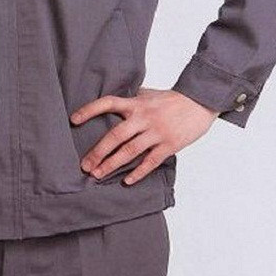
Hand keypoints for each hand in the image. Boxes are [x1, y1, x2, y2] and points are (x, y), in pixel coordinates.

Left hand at [69, 88, 218, 184]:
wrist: (201, 101)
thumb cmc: (172, 99)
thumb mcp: (148, 94)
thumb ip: (131, 100)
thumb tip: (111, 104)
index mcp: (136, 103)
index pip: (108, 103)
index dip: (90, 110)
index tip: (74, 120)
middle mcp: (143, 117)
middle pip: (115, 135)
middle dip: (98, 152)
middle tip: (84, 165)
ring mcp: (156, 132)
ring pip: (130, 151)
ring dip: (112, 164)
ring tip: (97, 175)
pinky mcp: (169, 144)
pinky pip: (150, 161)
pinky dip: (138, 172)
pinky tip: (126, 181)